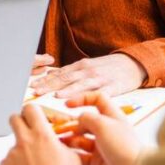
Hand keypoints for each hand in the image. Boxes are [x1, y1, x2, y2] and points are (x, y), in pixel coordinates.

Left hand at [2, 104, 82, 164]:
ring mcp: (12, 155)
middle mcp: (25, 142)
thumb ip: (65, 144)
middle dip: (21, 123)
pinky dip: (15, 164)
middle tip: (30, 132)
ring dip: (20, 149)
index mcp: (42, 136)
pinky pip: (8, 160)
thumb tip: (62, 138)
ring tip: (33, 163)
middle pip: (14, 118)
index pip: (31, 109)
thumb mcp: (73, 159)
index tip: (37, 117)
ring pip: (12, 143)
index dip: (33, 112)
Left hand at [31, 54, 146, 98]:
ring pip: (80, 84)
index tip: (32, 86)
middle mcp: (88, 71)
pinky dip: (89, 96)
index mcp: (81, 66)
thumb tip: (51, 75)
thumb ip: (71, 72)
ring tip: (54, 95)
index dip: (45, 80)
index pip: (59, 73)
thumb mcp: (88, 67)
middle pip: (66, 78)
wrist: (133, 64)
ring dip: (66, 90)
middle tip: (35, 91)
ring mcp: (100, 78)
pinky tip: (82, 100)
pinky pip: (99, 93)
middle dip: (49, 85)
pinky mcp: (112, 87)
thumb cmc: (108, 68)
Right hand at [64, 92, 141, 164]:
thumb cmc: (123, 147)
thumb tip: (78, 119)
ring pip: (81, 139)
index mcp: (112, 116)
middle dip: (70, 124)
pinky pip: (81, 154)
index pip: (97, 99)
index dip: (82, 98)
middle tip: (57, 130)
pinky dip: (73, 153)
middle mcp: (108, 129)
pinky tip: (66, 154)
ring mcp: (103, 145)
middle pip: (85, 121)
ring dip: (69, 139)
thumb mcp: (102, 125)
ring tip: (59, 143)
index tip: (67, 104)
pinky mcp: (98, 160)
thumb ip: (87, 117)